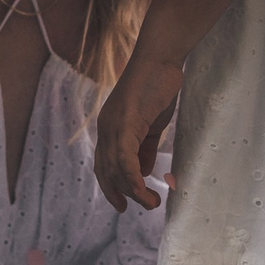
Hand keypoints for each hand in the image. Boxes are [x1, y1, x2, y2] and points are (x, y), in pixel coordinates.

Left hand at [94, 54, 183, 211]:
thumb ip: (144, 148)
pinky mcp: (124, 124)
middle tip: (142, 206)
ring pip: (116, 170)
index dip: (111, 186)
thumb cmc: (158, 86)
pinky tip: (146, 191)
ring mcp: (112, 126)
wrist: (160, 59)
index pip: (104, 164)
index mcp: (110, 128)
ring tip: (152, 202)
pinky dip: (134, 180)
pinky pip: (125, 161)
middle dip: (121, 194)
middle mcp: (106, 129)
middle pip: (107, 171)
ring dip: (134, 192)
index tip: (124, 203)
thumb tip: (143, 173)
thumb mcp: (150, 124)